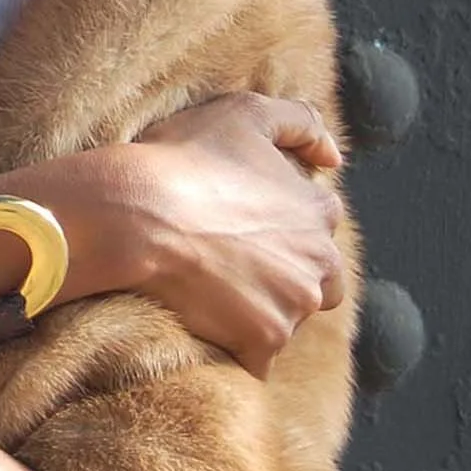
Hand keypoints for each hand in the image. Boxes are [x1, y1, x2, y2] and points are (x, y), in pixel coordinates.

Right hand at [125, 93, 347, 378]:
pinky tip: (202, 322)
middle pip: (315, 281)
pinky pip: (256, 357)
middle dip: (283, 277)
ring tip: (207, 288)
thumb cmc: (184, 158)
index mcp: (319, 212)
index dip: (277, 224)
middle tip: (228, 263)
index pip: (317, 227)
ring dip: (257, 310)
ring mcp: (293, 307)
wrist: (136, 214)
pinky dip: (234, 346)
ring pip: (285, 317)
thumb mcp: (245, 112)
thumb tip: (335, 159)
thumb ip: (302, 123)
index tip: (238, 224)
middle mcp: (320, 262)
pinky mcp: (262, 343)